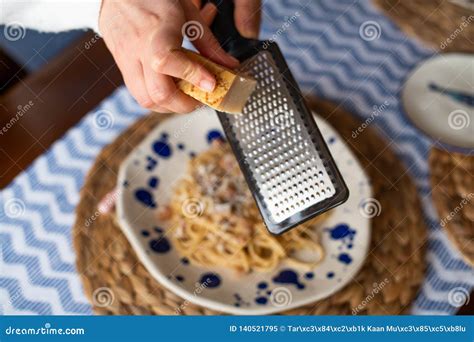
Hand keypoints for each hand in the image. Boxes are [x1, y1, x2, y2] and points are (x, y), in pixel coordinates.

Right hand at [99, 0, 242, 112]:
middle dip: (184, 104)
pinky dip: (158, 98)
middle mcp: (136, 50)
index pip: (168, 62)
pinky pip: (139, 93)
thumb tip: (229, 65)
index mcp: (155, 31)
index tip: (211, 84)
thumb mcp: (188, 14)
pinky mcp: (121, 67)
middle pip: (157, 93)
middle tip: (200, 99)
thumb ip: (208, 44)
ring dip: (170, 106)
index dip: (193, 77)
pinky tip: (171, 90)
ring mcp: (125, 61)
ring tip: (186, 97)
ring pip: (145, 100)